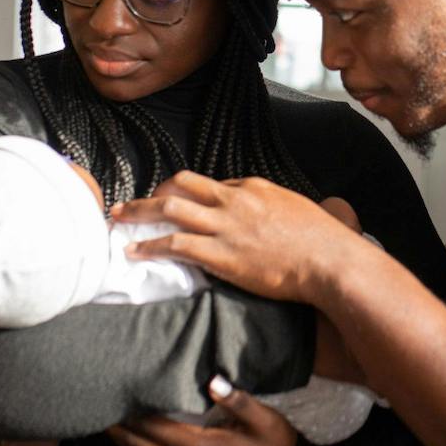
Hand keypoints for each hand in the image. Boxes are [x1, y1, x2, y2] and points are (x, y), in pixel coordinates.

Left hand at [107, 375, 297, 445]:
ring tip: (104, 414)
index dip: (132, 410)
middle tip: (97, 398)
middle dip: (117, 424)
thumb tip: (214, 380)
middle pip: (139, 443)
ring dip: (122, 437)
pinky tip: (128, 434)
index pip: (154, 426)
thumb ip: (238, 400)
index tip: (117, 388)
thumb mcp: (264, 420)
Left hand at [111, 172, 373, 304]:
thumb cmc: (323, 240)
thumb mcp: (299, 211)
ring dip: (139, 214)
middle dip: (151, 195)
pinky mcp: (220, 254)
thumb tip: (279, 214)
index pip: (212, 184)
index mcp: (253, 188)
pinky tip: (135, 250)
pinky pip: (175, 244)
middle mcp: (233, 200)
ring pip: (169, 210)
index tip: (176, 205)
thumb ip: (279, 209)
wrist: (328, 260)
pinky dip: (151, 245)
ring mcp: (224, 226)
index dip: (190, 195)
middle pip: (180, 187)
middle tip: (129, 204)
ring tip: (117, 220)